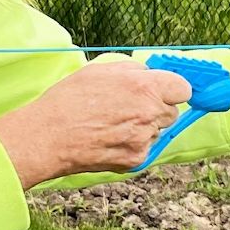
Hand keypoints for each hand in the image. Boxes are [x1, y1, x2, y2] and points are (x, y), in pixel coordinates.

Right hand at [0, 58, 192, 186]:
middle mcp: (149, 113)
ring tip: (112, 124)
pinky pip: (144, 149)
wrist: (48, 137)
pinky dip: (131, 145)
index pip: (182, 88)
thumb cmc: (69, 101)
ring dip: (144, 128)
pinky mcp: (136, 159)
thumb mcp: (100, 70)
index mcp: (144, 87)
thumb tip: (149, 73)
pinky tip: (109, 139)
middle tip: (130, 108)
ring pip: (157, 131)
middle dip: (157, 109)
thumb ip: (132, 70)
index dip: (171, 89)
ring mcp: (144, 139)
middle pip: (171, 112)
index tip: (163, 91)